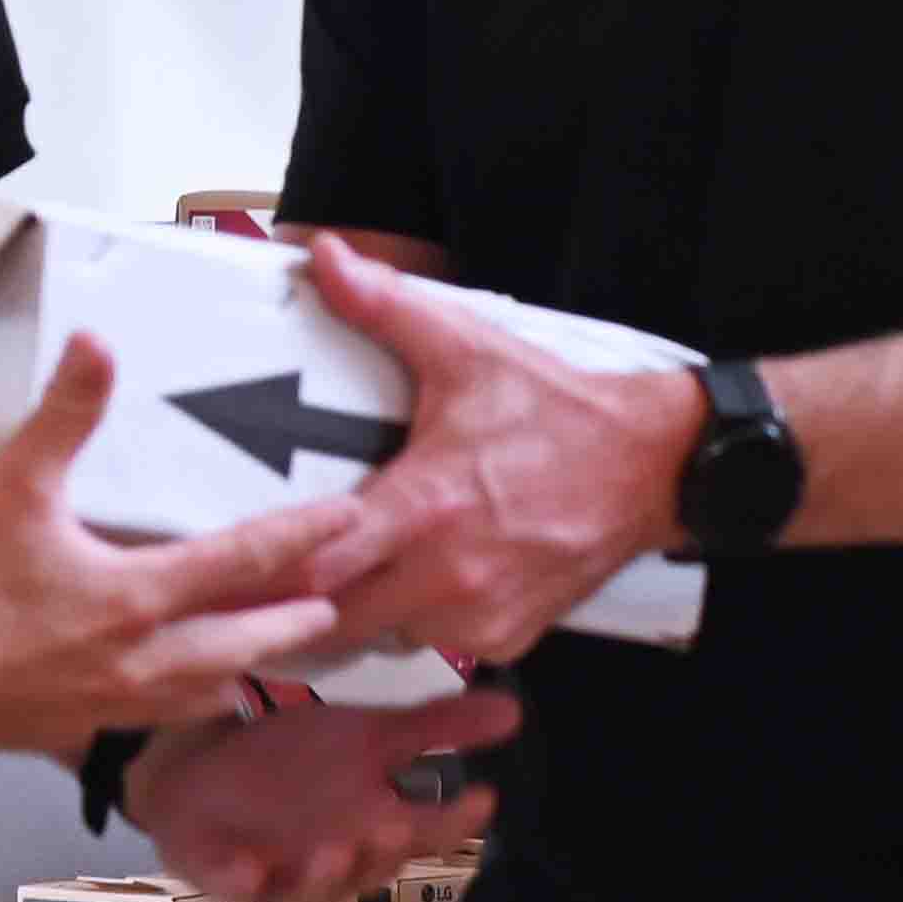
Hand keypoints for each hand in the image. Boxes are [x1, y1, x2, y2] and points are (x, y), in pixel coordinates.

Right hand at [0, 336, 374, 757]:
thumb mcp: (12, 484)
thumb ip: (66, 413)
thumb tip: (98, 345)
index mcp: (132, 597)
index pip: (242, 563)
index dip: (302, 539)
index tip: (348, 522)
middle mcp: (133, 659)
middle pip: (241, 644)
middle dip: (292, 625)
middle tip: (334, 609)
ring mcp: (104, 704)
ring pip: (200, 695)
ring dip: (240, 673)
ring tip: (267, 661)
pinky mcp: (68, 730)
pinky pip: (144, 724)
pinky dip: (175, 709)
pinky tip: (174, 701)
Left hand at [124, 689, 523, 901]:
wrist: (203, 769)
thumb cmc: (292, 759)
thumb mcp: (368, 733)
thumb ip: (437, 728)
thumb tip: (513, 710)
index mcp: (377, 823)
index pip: (428, 828)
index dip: (455, 819)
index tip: (483, 798)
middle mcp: (340, 856)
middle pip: (373, 865)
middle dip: (385, 852)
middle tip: (399, 828)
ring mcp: (284, 870)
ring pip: (312, 885)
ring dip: (325, 872)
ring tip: (332, 849)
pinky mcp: (229, 874)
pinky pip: (237, 882)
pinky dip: (245, 876)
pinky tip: (249, 865)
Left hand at [306, 240, 706, 665]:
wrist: (655, 464)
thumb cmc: (558, 410)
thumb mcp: (468, 349)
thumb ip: (385, 307)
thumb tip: (326, 256)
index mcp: (425, 506)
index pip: (317, 568)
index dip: (272, 572)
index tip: (247, 563)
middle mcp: (448, 575)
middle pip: (337, 623)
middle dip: (305, 607)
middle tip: (281, 580)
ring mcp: (481, 614)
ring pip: (386, 637)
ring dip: (363, 614)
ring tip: (354, 574)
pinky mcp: (511, 636)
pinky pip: (442, 645)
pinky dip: (422, 622)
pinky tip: (423, 582)